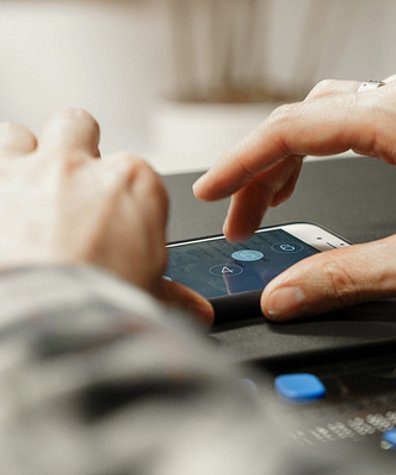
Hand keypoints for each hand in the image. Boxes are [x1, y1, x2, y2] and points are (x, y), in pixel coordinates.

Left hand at [0, 109, 212, 323]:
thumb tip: (197, 309)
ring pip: (21, 135)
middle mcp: (80, 167)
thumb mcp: (151, 298)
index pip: (132, 172)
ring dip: (23, 157)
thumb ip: (174, 295)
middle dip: (75, 148)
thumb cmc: (101, 306)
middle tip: (71, 184)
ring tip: (23, 193)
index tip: (116, 223)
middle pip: (78, 127)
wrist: (45, 324)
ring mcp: (28, 171)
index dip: (122, 197)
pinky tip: (3, 208)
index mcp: (133, 184)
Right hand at [193, 72, 395, 320]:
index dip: (240, 164)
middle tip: (240, 220)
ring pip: (320, 119)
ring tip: (267, 204)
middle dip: (258, 173)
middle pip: (298, 123)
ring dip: (285, 161)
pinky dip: (316, 151)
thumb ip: (346, 279)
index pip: (289, 132)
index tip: (210, 191)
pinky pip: (347, 122)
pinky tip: (310, 177)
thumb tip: (285, 297)